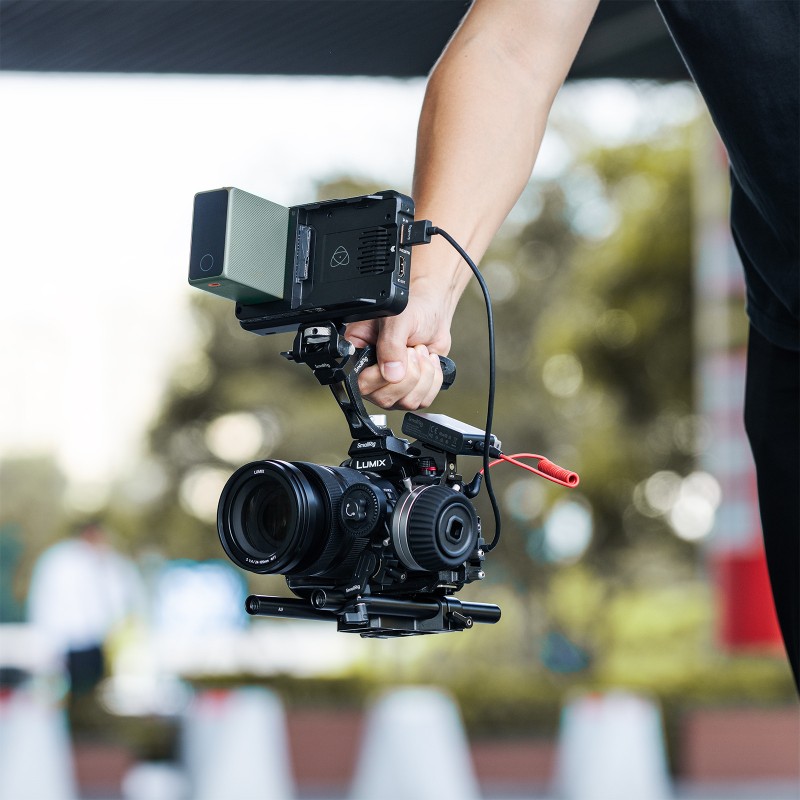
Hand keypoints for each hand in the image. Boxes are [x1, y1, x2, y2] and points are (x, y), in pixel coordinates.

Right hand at [345, 281, 454, 409]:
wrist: (431, 312)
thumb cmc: (410, 309)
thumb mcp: (397, 319)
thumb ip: (390, 345)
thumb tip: (392, 376)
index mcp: (358, 356)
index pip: (362, 384)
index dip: (383, 375)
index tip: (401, 353)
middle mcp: (372, 376)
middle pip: (385, 399)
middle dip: (409, 373)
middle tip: (412, 349)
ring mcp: (392, 387)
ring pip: (408, 402)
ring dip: (424, 375)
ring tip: (420, 352)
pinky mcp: (411, 390)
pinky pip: (424, 400)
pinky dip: (434, 379)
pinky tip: (429, 362)